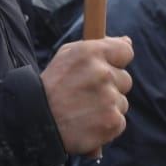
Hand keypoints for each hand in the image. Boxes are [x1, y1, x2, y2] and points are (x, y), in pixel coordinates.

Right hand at [41, 36, 133, 153]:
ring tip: (84, 110)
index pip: (125, 51)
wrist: (37, 121)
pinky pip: (120, 121)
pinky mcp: (112, 122)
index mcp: (90, 53)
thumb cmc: (53, 86)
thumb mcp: (67, 56)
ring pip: (122, 102)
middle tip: (87, 94)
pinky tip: (88, 123)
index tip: (112, 67)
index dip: (119, 60)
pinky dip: (107, 124)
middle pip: (125, 79)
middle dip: (111, 86)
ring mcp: (109, 99)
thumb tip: (127, 41)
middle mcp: (102, 74)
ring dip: (108, 106)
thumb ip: (98, 46)